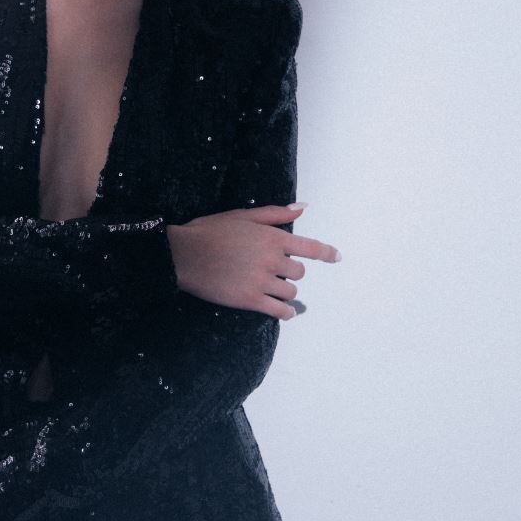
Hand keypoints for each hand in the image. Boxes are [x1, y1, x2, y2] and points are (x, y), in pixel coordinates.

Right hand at [166, 202, 340, 319]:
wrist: (184, 255)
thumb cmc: (209, 232)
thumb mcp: (242, 215)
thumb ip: (275, 214)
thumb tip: (302, 207)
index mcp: (272, 237)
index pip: (310, 247)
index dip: (326, 253)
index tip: (337, 257)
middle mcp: (272, 259)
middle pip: (299, 271)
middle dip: (290, 271)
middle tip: (273, 271)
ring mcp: (262, 281)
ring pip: (290, 291)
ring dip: (284, 291)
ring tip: (272, 289)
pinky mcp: (250, 300)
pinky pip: (279, 310)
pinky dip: (285, 313)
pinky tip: (284, 312)